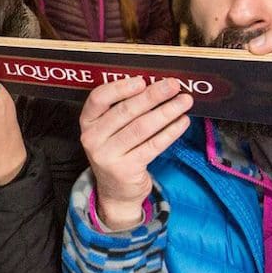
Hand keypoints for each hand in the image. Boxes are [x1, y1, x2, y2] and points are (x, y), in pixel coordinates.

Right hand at [81, 77, 192, 230]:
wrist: (116, 192)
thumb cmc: (117, 151)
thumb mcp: (109, 131)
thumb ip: (122, 109)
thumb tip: (153, 85)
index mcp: (87, 122)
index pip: (99, 98)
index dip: (121, 87)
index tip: (142, 80)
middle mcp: (92, 138)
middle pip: (125, 111)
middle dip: (152, 95)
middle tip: (173, 85)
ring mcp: (108, 156)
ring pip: (142, 127)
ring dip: (166, 111)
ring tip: (184, 101)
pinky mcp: (126, 170)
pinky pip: (153, 146)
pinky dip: (170, 132)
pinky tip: (182, 122)